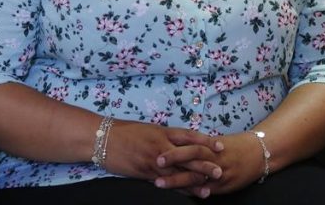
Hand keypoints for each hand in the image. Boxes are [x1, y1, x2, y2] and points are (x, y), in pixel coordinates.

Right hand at [103, 120, 224, 188]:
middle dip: (205, 164)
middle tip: (220, 170)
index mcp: (163, 132)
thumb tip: (178, 140)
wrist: (103, 139)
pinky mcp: (145, 173)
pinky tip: (187, 193)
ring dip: (195, 180)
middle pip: (188, 155)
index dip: (206, 141)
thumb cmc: (125, 132)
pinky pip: (165, 182)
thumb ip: (164, 136)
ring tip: (209, 187)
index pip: (190, 136)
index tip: (220, 145)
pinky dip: (178, 188)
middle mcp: (162, 145)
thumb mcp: (148, 129)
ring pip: (179, 172)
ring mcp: (154, 160)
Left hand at [157, 132, 263, 197]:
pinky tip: (186, 195)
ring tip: (160, 183)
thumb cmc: (235, 146)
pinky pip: (208, 189)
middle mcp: (214, 156)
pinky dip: (197, 192)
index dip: (175, 149)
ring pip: (197, 175)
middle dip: (174, 160)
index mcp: (210, 144)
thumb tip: (176, 144)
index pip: (190, 145)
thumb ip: (199, 145)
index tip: (158, 150)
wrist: (259, 153)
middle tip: (157, 163)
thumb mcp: (217, 142)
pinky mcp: (225, 185)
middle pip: (192, 156)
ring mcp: (219, 171)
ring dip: (178, 180)